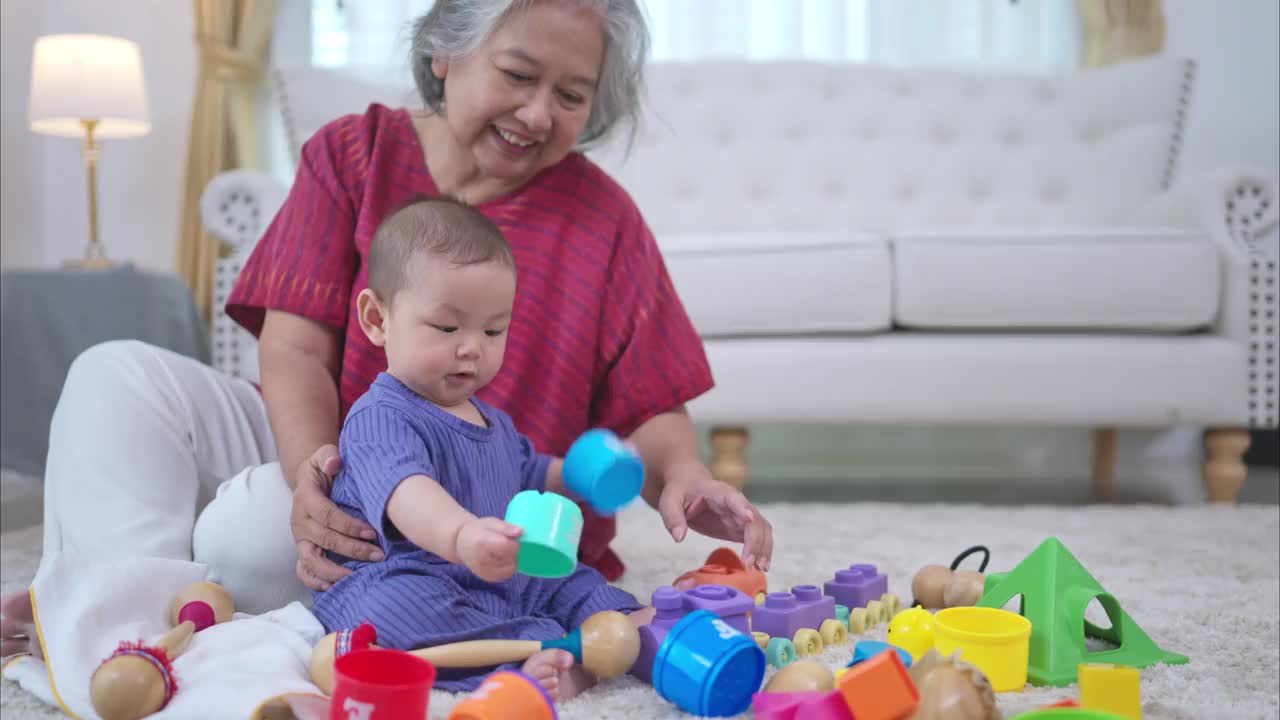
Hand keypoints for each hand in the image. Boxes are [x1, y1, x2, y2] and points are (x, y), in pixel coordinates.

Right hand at [290, 444, 383, 590]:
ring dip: (335, 571)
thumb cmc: (324, 467)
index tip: (373, 532)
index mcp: (305, 497)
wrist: (310, 480)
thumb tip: (335, 463)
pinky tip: (335, 586)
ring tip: (359, 575)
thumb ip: (330, 456)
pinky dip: (316, 581)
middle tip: (379, 555)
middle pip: (325, 540)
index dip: (349, 526)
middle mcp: (299, 521)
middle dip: (353, 549)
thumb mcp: (325, 454)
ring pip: (312, 560)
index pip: (327, 515)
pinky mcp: (303, 549)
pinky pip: (304, 570)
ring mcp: (300, 538)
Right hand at [456, 517, 523, 582]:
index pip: (509, 547)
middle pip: (512, 557)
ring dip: (512, 558)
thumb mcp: (490, 522)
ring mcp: (486, 572)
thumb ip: (505, 527)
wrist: (462, 546)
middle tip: (503, 543)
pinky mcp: (490, 579)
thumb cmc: (478, 531)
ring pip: (513, 566)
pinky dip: (508, 566)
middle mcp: (483, 561)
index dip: (514, 541)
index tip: (510, 536)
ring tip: (500, 550)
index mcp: (483, 543)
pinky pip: (508, 573)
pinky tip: (500, 558)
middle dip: (513, 550)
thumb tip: (521, 532)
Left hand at [657, 461, 773, 570]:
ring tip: (761, 568)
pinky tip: (760, 566)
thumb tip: (679, 537)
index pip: (734, 499)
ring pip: (762, 529)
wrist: (689, 485)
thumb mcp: (669, 501)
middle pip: (754, 519)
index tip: (749, 520)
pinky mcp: (742, 527)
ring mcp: (742, 515)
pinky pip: (759, 538)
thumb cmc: (681, 491)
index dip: (742, 509)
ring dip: (764, 548)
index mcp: (719, 493)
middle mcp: (737, 503)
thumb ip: (673, 517)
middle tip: (749, 564)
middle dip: (755, 541)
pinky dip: (762, 552)